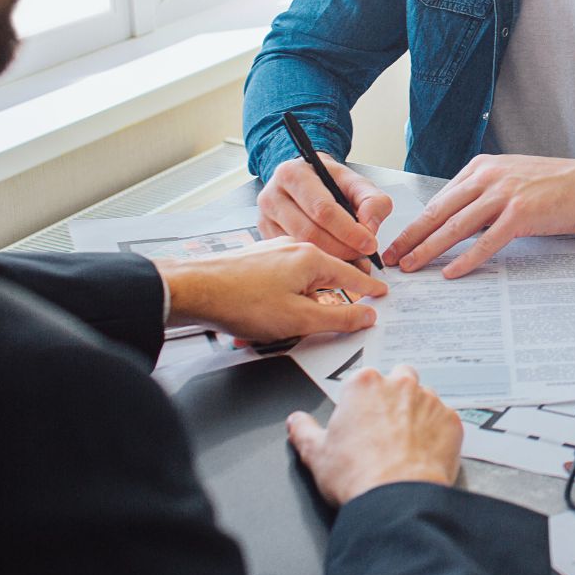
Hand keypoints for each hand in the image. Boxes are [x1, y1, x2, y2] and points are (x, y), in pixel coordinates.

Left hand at [155, 239, 385, 341]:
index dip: (369, 288)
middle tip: (345, 314)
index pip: (352, 274)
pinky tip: (270, 317)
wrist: (193, 289)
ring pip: (303, 280)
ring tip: (293, 325)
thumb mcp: (299, 319)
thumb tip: (366, 315)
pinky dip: (284, 299)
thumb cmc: (242, 302)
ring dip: (304, 303)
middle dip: (334, 298)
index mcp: (312, 259)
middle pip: (328, 275)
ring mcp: (273, 253)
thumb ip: (338, 318)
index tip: (382, 293)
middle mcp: (295, 249)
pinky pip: (283, 281)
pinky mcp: (256, 262)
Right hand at [258, 152, 393, 262]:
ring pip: (300, 247)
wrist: (309, 180)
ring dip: (330, 259)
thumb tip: (369, 227)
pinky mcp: (265, 236)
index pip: (322, 208)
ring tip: (352, 260)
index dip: (349, 230)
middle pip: (309, 232)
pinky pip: (292, 256)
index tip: (369, 243)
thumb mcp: (357, 183)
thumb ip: (372, 201)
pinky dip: (316, 263)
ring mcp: (265, 218)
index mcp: (294, 174)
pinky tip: (333, 262)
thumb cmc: (331, 182)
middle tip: (362, 256)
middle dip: (341, 249)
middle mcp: (272, 195)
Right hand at [287, 365, 461, 504]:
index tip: (361, 418)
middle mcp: (400, 384)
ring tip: (406, 444)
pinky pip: (445, 421)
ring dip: (418, 413)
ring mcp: (430, 401)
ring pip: (425, 398)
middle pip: (400, 377)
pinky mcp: (451, 421)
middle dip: (395, 395)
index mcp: (364, 385)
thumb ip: (304, 431)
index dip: (362, 400)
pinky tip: (424, 453)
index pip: (364, 379)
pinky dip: (438, 433)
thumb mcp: (316, 454)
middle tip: (385, 426)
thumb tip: (296, 421)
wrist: (396, 499)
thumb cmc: (357, 475)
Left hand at [384, 154, 574, 276]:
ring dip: (428, 249)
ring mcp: (504, 194)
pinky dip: (466, 259)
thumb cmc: (556, 185)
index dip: (415, 223)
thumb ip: (483, 196)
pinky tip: (451, 272)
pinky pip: (486, 242)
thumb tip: (457, 224)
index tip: (398, 241)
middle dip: (411, 237)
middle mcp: (488, 177)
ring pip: (455, 227)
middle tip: (390, 258)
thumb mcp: (511, 179)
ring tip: (411, 267)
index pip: (439, 199)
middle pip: (439, 212)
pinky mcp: (521, 214)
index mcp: (482, 168)